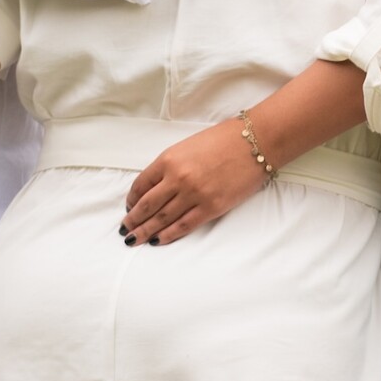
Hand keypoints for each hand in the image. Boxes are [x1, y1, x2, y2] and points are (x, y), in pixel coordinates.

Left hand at [120, 118, 265, 245]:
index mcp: (169, 159)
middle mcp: (177, 178)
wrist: (255, 141)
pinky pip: (184, 225)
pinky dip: (168, 235)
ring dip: (146, 231)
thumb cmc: (224, 139)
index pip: (141, 184)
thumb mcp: (188, 146)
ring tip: (135, 239)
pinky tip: (158, 240)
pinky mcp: (211, 207)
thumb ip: (171, 165)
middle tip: (125, 230)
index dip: (132, 200)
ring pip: (162, 219)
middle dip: (133, 220)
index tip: (129, 207)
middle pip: (147, 206)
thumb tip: (156, 187)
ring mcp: (194, 194)